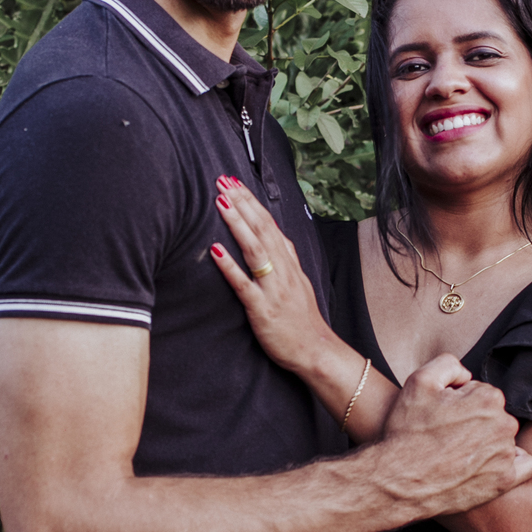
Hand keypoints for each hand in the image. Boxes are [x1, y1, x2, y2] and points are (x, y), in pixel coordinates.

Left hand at [210, 177, 329, 372]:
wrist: (316, 350)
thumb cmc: (302, 319)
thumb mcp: (298, 281)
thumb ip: (286, 258)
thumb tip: (275, 235)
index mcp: (288, 262)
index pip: (269, 224)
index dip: (251, 202)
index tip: (235, 182)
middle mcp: (282, 271)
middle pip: (262, 229)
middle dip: (241, 203)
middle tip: (222, 181)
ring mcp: (273, 289)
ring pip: (255, 250)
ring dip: (237, 224)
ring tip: (220, 203)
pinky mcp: (263, 310)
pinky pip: (244, 285)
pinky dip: (230, 267)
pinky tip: (215, 251)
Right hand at [377, 356, 531, 518]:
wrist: (399, 481)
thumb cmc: (407, 432)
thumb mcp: (419, 381)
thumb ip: (449, 364)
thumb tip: (467, 375)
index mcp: (488, 398)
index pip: (482, 393)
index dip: (460, 402)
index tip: (444, 415)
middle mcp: (504, 425)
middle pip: (494, 416)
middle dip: (475, 421)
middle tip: (448, 436)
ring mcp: (505, 455)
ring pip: (504, 439)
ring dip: (487, 442)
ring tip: (459, 454)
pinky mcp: (504, 481)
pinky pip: (525, 466)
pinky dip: (511, 463)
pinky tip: (489, 465)